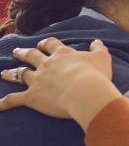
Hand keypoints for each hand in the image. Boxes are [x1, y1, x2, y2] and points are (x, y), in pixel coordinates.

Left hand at [0, 37, 118, 127]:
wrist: (86, 92)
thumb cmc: (96, 76)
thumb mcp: (102, 58)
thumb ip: (99, 49)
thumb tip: (97, 41)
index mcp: (62, 55)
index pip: (51, 45)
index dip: (46, 44)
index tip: (43, 44)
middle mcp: (46, 65)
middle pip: (31, 55)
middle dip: (24, 53)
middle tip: (18, 52)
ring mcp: (37, 80)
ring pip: (19, 74)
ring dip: (10, 73)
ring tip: (4, 73)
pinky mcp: (32, 96)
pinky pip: (14, 100)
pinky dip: (4, 103)